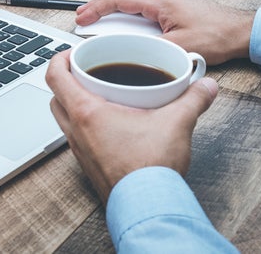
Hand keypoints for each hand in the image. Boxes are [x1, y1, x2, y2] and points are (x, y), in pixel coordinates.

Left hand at [46, 49, 218, 203]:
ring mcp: (80, 150)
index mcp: (86, 112)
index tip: (72, 53)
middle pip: (55, 97)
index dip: (58, 59)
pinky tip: (111, 125)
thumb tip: (205, 86)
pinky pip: (77, 138)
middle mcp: (76, 131)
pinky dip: (85, 126)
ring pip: (64, 119)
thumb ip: (193, 99)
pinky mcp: (89, 165)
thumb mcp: (176, 123)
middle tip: (86, 73)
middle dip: (66, 81)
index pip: (55, 77)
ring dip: (74, 104)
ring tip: (99, 96)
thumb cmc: (150, 169)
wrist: (148, 207)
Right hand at [75, 0, 254, 64]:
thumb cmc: (219, 35)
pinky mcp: (174, 7)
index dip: (97, 7)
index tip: (82, 17)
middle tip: (83, 16)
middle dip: (99, 4)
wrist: (242, 31)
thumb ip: (154, 50)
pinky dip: (126, 9)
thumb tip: (131, 53)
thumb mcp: (183, 48)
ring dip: (112, 5)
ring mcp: (168, 0)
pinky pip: (142, 2)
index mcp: (161, 2)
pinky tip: (124, 21)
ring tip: (98, 18)